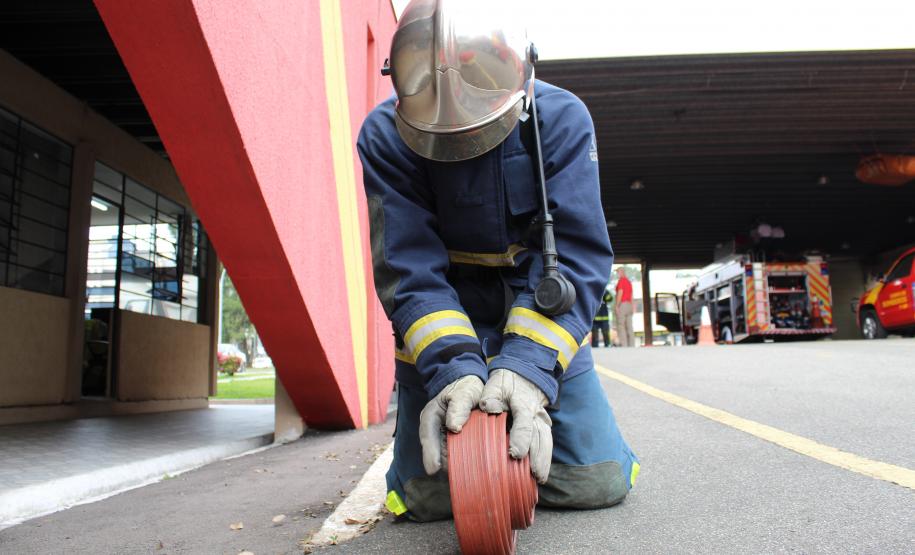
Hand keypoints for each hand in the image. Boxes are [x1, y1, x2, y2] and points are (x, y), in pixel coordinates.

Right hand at [418, 375, 484, 474]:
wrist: (470, 387)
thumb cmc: (465, 388)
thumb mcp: (463, 392)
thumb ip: (459, 406)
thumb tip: (454, 427)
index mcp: (430, 416)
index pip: (427, 437)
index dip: (430, 454)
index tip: (434, 469)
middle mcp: (432, 430)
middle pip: (435, 452)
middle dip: (445, 463)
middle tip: (461, 471)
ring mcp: (441, 438)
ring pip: (444, 457)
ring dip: (454, 463)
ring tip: (469, 468)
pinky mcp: (451, 443)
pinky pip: (454, 456)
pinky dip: (461, 460)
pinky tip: (472, 464)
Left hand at [479, 369, 552, 483]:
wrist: (523, 377)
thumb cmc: (505, 384)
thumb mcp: (495, 385)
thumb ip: (490, 396)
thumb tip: (487, 407)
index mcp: (523, 403)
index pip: (524, 422)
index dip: (521, 438)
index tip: (515, 454)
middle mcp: (536, 414)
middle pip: (540, 436)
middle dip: (539, 456)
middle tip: (535, 475)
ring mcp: (542, 421)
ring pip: (546, 441)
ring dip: (544, 460)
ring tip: (540, 479)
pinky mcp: (543, 428)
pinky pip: (546, 444)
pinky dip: (544, 459)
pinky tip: (540, 474)